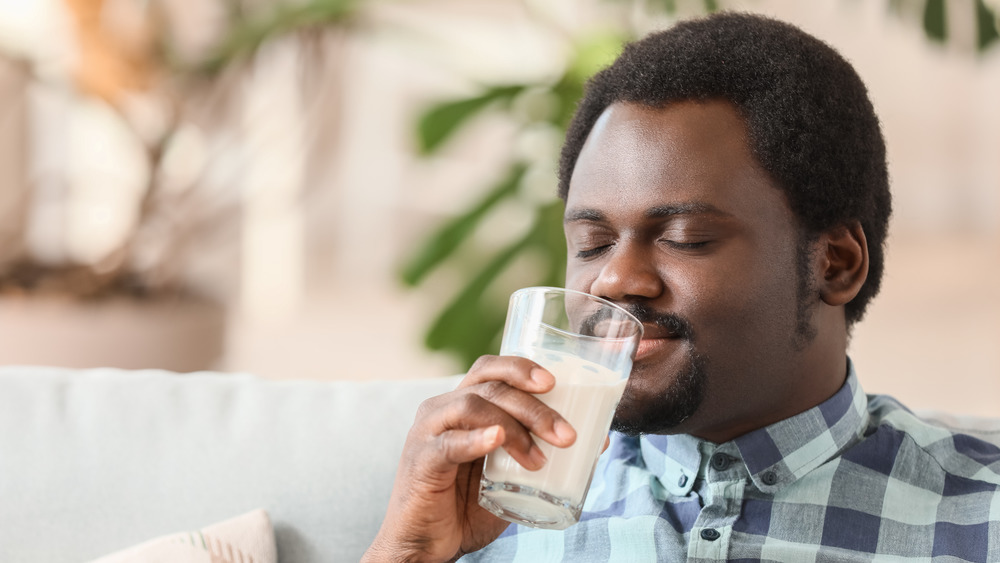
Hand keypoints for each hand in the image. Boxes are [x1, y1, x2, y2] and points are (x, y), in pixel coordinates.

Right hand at [362, 355, 576, 562]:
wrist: (425, 547)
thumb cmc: (466, 508)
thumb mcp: (511, 479)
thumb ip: (543, 456)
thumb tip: (598, 441)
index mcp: (462, 406)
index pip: (491, 369)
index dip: (521, 368)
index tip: (554, 382)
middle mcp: (442, 409)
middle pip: (490, 385)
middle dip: (534, 405)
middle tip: (566, 434)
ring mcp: (427, 432)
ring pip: (473, 406)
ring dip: (515, 428)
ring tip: (540, 459)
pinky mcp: (421, 460)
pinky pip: (448, 442)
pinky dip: (475, 439)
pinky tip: (496, 441)